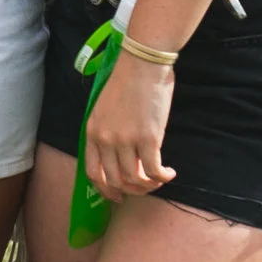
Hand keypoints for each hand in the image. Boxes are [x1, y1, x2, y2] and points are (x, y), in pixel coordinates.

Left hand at [82, 52, 175, 200]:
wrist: (141, 65)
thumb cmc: (126, 84)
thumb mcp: (104, 109)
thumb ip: (106, 132)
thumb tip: (118, 157)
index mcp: (92, 131)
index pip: (93, 172)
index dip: (105, 190)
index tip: (117, 196)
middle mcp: (105, 139)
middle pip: (114, 181)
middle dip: (131, 191)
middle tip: (145, 188)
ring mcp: (125, 140)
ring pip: (134, 179)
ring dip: (149, 185)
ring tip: (160, 178)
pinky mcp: (147, 139)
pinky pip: (153, 171)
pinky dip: (163, 177)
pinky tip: (169, 173)